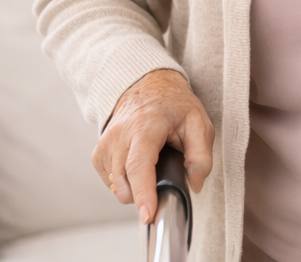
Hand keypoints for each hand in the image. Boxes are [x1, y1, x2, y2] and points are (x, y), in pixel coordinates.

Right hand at [92, 68, 214, 224]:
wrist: (147, 86)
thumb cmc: (174, 106)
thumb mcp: (199, 122)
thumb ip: (201, 155)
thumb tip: (196, 183)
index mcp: (146, 126)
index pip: (139, 165)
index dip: (143, 192)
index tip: (148, 214)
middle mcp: (120, 134)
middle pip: (123, 181)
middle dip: (142, 196)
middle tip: (162, 186)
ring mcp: (105, 143)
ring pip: (116, 185)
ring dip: (135, 188)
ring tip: (152, 167)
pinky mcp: (98, 152)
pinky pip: (110, 181)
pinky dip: (125, 182)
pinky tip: (138, 167)